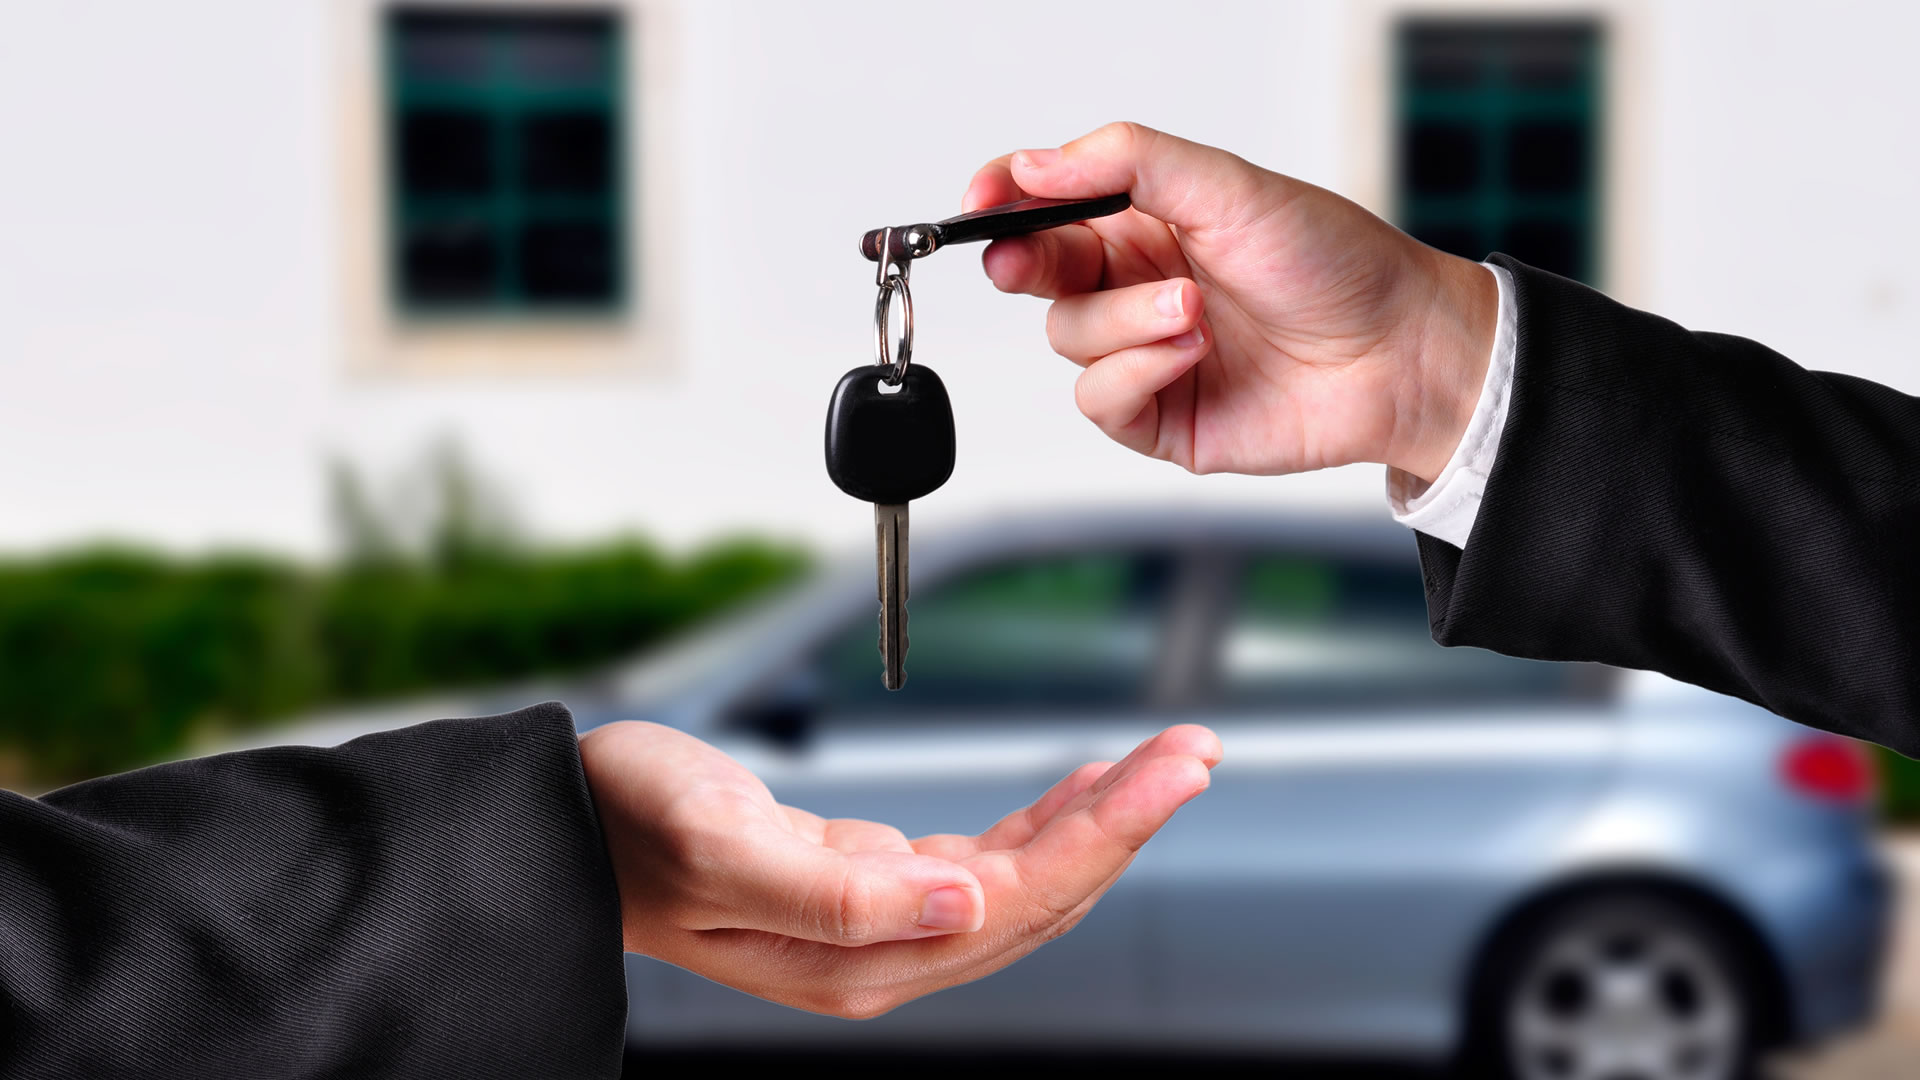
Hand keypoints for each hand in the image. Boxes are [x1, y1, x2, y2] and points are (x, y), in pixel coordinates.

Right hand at [577, 720, 1219, 1018]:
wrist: (566, 828)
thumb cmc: (628, 825)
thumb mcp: (720, 847)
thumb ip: (842, 896)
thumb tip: (965, 900)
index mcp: (858, 956)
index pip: (1018, 899)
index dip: (1106, 836)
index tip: (1173, 772)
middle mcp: (884, 954)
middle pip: (1041, 895)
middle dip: (1127, 823)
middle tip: (1195, 750)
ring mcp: (882, 927)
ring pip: (1026, 878)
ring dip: (1099, 820)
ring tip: (1167, 759)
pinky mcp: (872, 888)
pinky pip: (987, 862)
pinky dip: (1044, 823)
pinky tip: (1080, 789)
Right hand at [967, 121, 1497, 484]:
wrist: (1398, 352)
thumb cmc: (1333, 262)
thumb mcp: (1228, 186)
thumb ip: (1126, 163)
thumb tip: (1033, 165)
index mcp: (1146, 221)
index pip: (1047, 205)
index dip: (1004, 200)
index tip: (980, 200)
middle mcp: (1137, 286)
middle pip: (1038, 272)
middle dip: (1028, 262)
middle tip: (1026, 257)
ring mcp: (1145, 354)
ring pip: (1069, 338)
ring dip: (1125, 321)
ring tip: (1196, 310)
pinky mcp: (1160, 418)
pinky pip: (1100, 399)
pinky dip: (1136, 372)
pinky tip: (1191, 352)